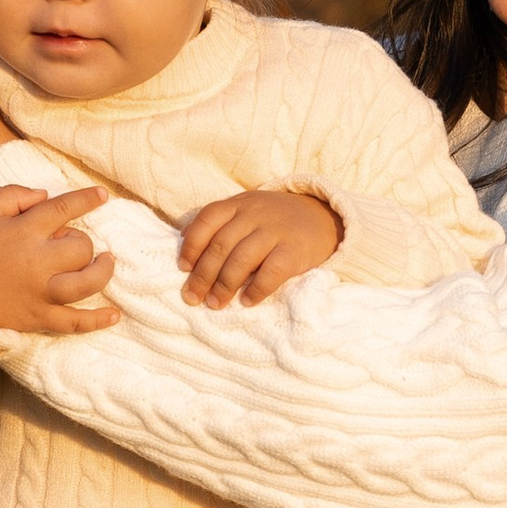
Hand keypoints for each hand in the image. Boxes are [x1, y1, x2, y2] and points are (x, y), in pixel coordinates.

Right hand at [0, 183, 120, 337]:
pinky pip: (75, 322)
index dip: (87, 199)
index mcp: (25, 232)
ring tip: (105, 263)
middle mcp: (38, 262)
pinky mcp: (39, 318)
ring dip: (102, 272)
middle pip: (81, 248)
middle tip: (69, 242)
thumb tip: (45, 194)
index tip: (103, 195)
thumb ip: (14, 195)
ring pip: (87, 283)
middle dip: (81, 242)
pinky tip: (114, 315)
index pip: (65, 209)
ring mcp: (41, 293)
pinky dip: (97, 320)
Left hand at [178, 187, 342, 309]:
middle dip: (202, 275)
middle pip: (221, 245)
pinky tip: (247, 301)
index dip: (191, 245)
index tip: (182, 268)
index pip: (207, 220)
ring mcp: (276, 231)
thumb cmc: (276, 221)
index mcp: (239, 203)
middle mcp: (255, 214)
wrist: (324, 218)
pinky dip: (256, 289)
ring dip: (224, 285)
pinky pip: (271, 272)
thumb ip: (222, 225)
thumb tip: (187, 252)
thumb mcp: (249, 211)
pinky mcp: (294, 250)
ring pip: (241, 259)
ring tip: (215, 304)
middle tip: (192, 297)